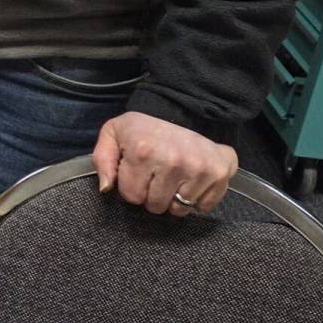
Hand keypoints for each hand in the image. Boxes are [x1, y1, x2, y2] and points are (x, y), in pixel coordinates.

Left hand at [92, 112, 239, 216]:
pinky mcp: (220, 173)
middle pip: (156, 206)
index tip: (137, 173)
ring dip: (174, 199)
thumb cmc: (143, 130)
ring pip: (179, 210)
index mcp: (143, 151)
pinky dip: (197, 200)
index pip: (132, 197)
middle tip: (156, 175)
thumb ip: (102, 160)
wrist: (178, 113)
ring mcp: (199, 168)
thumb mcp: (113, 134)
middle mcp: (174, 160)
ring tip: (173, 178)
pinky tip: (191, 182)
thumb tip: (107, 188)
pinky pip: (204, 207)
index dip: (131, 188)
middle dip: (152, 195)